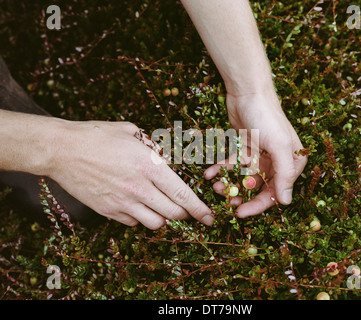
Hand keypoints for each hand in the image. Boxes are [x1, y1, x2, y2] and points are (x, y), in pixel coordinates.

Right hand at [48, 120, 213, 228]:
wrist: (61, 149)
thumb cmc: (97, 136)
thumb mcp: (131, 132)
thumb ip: (152, 146)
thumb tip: (164, 155)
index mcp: (149, 166)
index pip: (183, 195)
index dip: (200, 209)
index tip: (210, 217)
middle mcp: (139, 188)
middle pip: (173, 214)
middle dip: (185, 214)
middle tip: (185, 209)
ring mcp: (122, 202)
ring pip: (155, 223)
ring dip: (163, 217)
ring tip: (160, 206)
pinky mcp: (108, 211)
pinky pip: (133, 223)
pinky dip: (140, 218)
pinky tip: (136, 205)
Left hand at [204, 91, 306, 216]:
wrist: (248, 91)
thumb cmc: (267, 116)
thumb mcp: (279, 145)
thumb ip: (284, 174)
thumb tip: (286, 202)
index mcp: (291, 163)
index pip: (275, 192)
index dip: (257, 205)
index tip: (239, 213)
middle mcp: (277, 161)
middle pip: (258, 187)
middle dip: (241, 194)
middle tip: (225, 201)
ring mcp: (261, 154)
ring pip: (243, 176)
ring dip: (229, 183)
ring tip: (215, 186)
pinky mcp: (245, 147)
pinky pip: (233, 163)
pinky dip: (222, 169)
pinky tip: (210, 173)